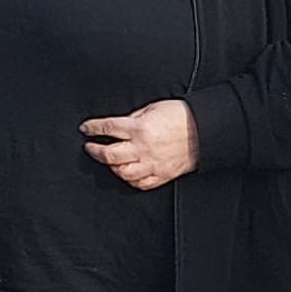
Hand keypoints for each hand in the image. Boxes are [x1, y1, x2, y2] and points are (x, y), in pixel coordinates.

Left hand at [80, 100, 198, 190]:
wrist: (206, 129)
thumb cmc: (180, 115)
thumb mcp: (152, 108)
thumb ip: (133, 118)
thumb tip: (117, 126)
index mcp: (139, 128)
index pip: (108, 128)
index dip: (92, 128)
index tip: (85, 128)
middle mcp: (143, 148)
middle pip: (109, 155)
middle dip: (94, 151)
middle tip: (89, 147)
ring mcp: (153, 164)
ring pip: (123, 172)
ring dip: (110, 167)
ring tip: (106, 160)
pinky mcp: (163, 175)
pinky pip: (141, 183)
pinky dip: (129, 180)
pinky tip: (124, 173)